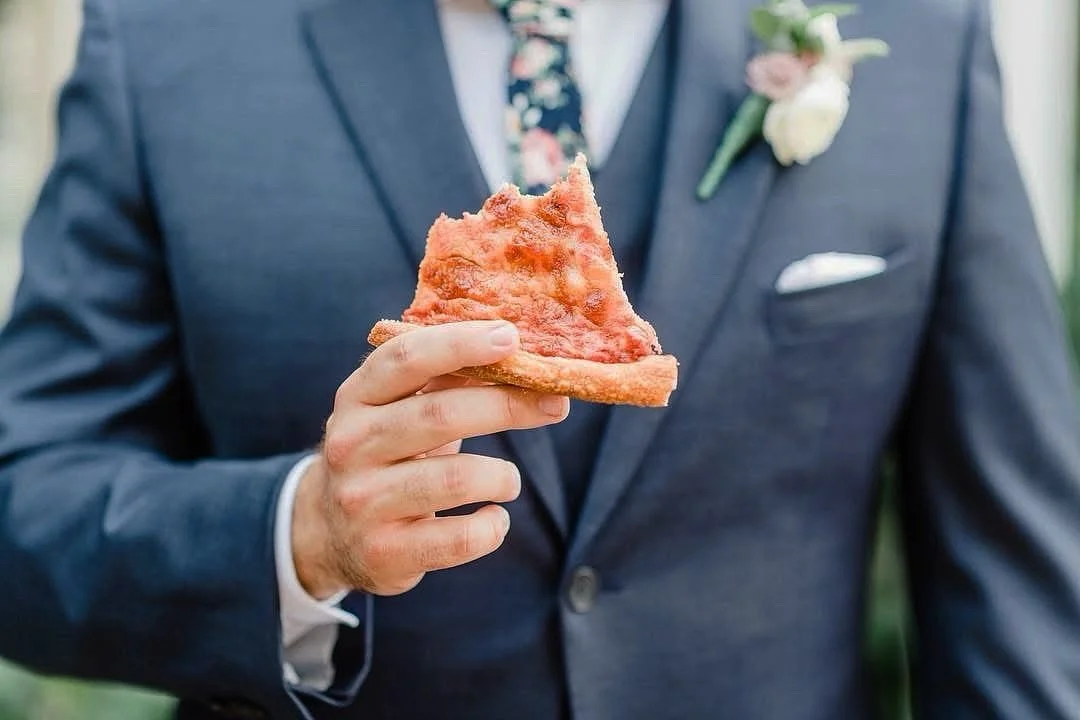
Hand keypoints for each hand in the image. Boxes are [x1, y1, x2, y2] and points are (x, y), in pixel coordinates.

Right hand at [292, 320, 568, 598]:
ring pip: (456, 479)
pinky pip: (459, 539)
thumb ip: (448, 379)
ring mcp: (364, 500)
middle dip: (506, 405)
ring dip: (501, 476)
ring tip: (508, 481)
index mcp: (357, 397)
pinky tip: (493, 517)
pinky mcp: (384, 552)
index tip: (510, 336)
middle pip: (439, 414)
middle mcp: (351, 444)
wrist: (329, 532)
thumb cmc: (387, 454)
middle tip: (554, 404)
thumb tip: (524, 357)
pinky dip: (491, 526)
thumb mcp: (399, 409)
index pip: (405, 357)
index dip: (460, 344)